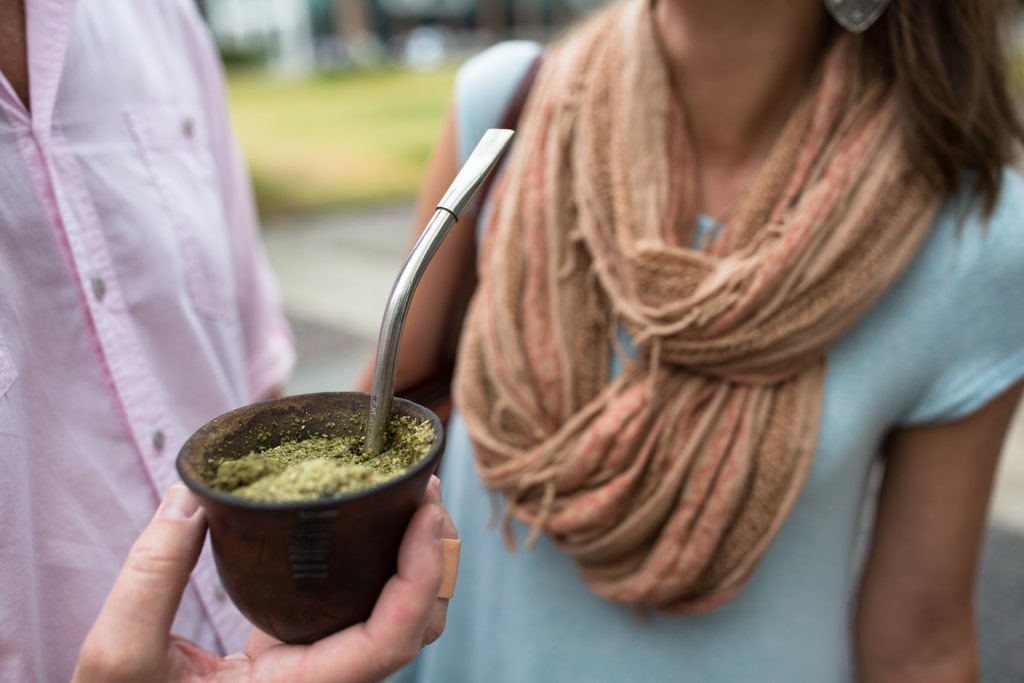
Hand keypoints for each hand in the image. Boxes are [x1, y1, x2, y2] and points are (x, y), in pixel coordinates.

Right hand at [73, 476, 457, 682]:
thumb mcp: (120, 660)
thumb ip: (151, 578)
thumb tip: (193, 498)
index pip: (391, 640)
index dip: (421, 574)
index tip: (426, 510)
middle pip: (415, 627)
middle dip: (435, 557)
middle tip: (426, 489)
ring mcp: (318, 667)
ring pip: (399, 620)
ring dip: (418, 561)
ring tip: (412, 498)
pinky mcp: (302, 650)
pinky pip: (364, 609)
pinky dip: (382, 566)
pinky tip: (366, 524)